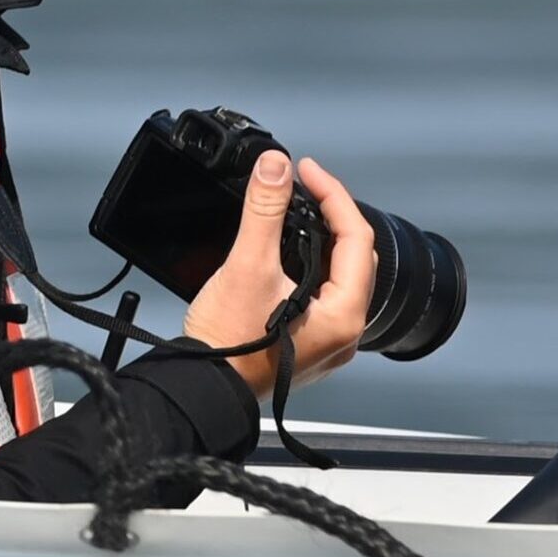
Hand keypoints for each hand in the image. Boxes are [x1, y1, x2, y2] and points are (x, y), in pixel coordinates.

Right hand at [181, 151, 375, 399]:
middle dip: (330, 216)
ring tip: (294, 215)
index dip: (332, 193)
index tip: (306, 170)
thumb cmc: (227, 346)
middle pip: (353, 257)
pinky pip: (321, 297)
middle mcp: (344, 333)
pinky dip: (309, 268)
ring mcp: (325, 342)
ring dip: (319, 242)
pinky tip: (285, 255)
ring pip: (337, 277)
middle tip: (303, 189)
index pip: (355, 236)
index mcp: (344, 315)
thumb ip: (265, 211)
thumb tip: (275, 167)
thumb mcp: (248, 266)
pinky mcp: (305, 346)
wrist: (202, 388)